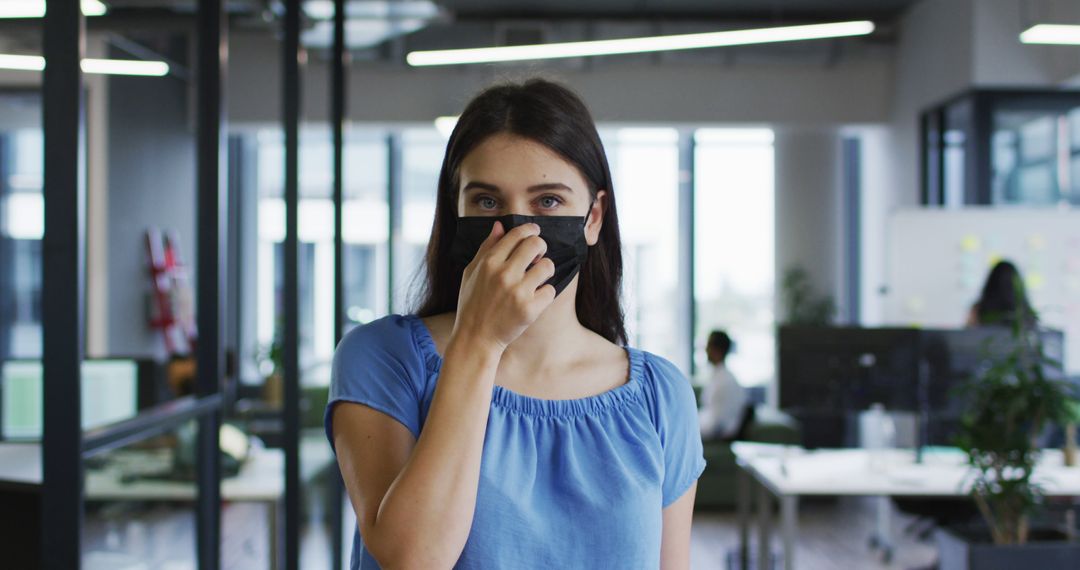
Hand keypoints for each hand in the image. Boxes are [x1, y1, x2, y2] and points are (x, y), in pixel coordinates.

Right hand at [451, 221, 556, 351]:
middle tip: (537, 256)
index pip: (517, 234)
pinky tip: (535, 298)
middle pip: (536, 244)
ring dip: (545, 270)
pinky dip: (545, 293)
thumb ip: (486, 248)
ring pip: (548, 266)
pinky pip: (550, 290)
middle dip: (541, 247)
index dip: (530, 229)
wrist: (475, 338)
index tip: (535, 231)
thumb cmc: (471, 304)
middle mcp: (504, 274)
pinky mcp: (530, 309)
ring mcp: (518, 292)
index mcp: (489, 263)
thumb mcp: (471, 273)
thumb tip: (499, 226)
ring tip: (537, 278)